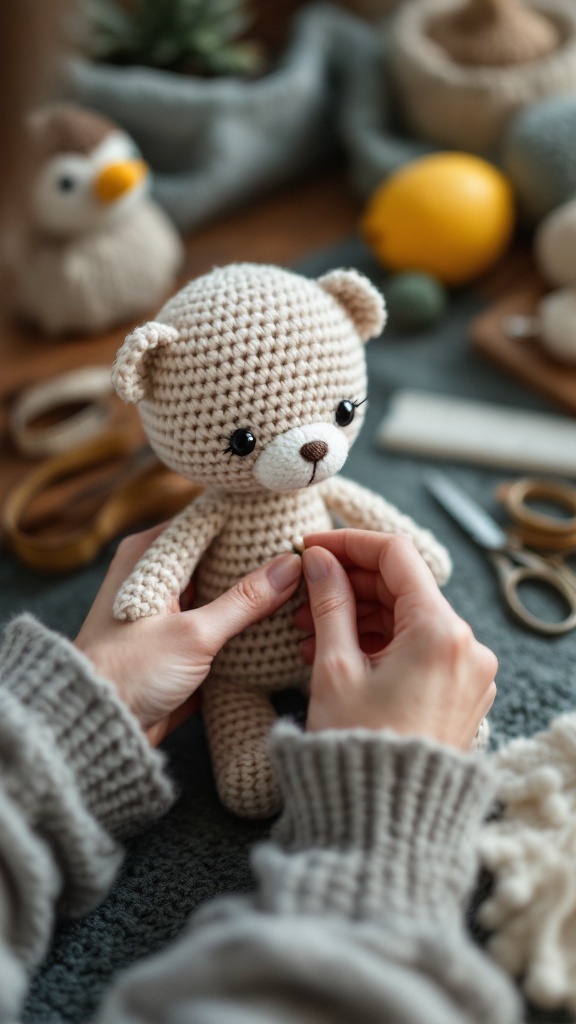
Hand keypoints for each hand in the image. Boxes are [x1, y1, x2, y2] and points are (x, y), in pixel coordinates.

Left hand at [75, 523, 301, 745]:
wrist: (101, 727)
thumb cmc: (130, 672)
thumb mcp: (194, 634)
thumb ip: (245, 600)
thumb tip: (290, 566)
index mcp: (148, 555)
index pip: (206, 521)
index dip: (246, 519)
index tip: (288, 519)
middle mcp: (157, 575)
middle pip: (218, 554)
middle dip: (258, 558)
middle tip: (305, 555)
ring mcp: (171, 608)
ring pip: (223, 589)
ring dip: (256, 593)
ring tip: (304, 584)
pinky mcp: (181, 639)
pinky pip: (221, 621)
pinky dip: (246, 621)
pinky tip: (283, 620)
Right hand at [294, 529, 495, 749]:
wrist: (387, 823)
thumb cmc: (359, 748)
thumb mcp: (334, 667)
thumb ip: (329, 602)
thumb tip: (319, 560)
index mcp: (440, 631)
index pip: (396, 556)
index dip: (349, 544)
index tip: (313, 547)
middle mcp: (467, 646)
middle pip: (404, 587)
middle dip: (350, 584)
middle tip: (303, 591)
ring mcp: (468, 671)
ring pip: (410, 619)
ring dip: (361, 615)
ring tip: (308, 631)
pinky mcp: (461, 693)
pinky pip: (420, 648)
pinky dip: (381, 642)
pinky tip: (338, 651)